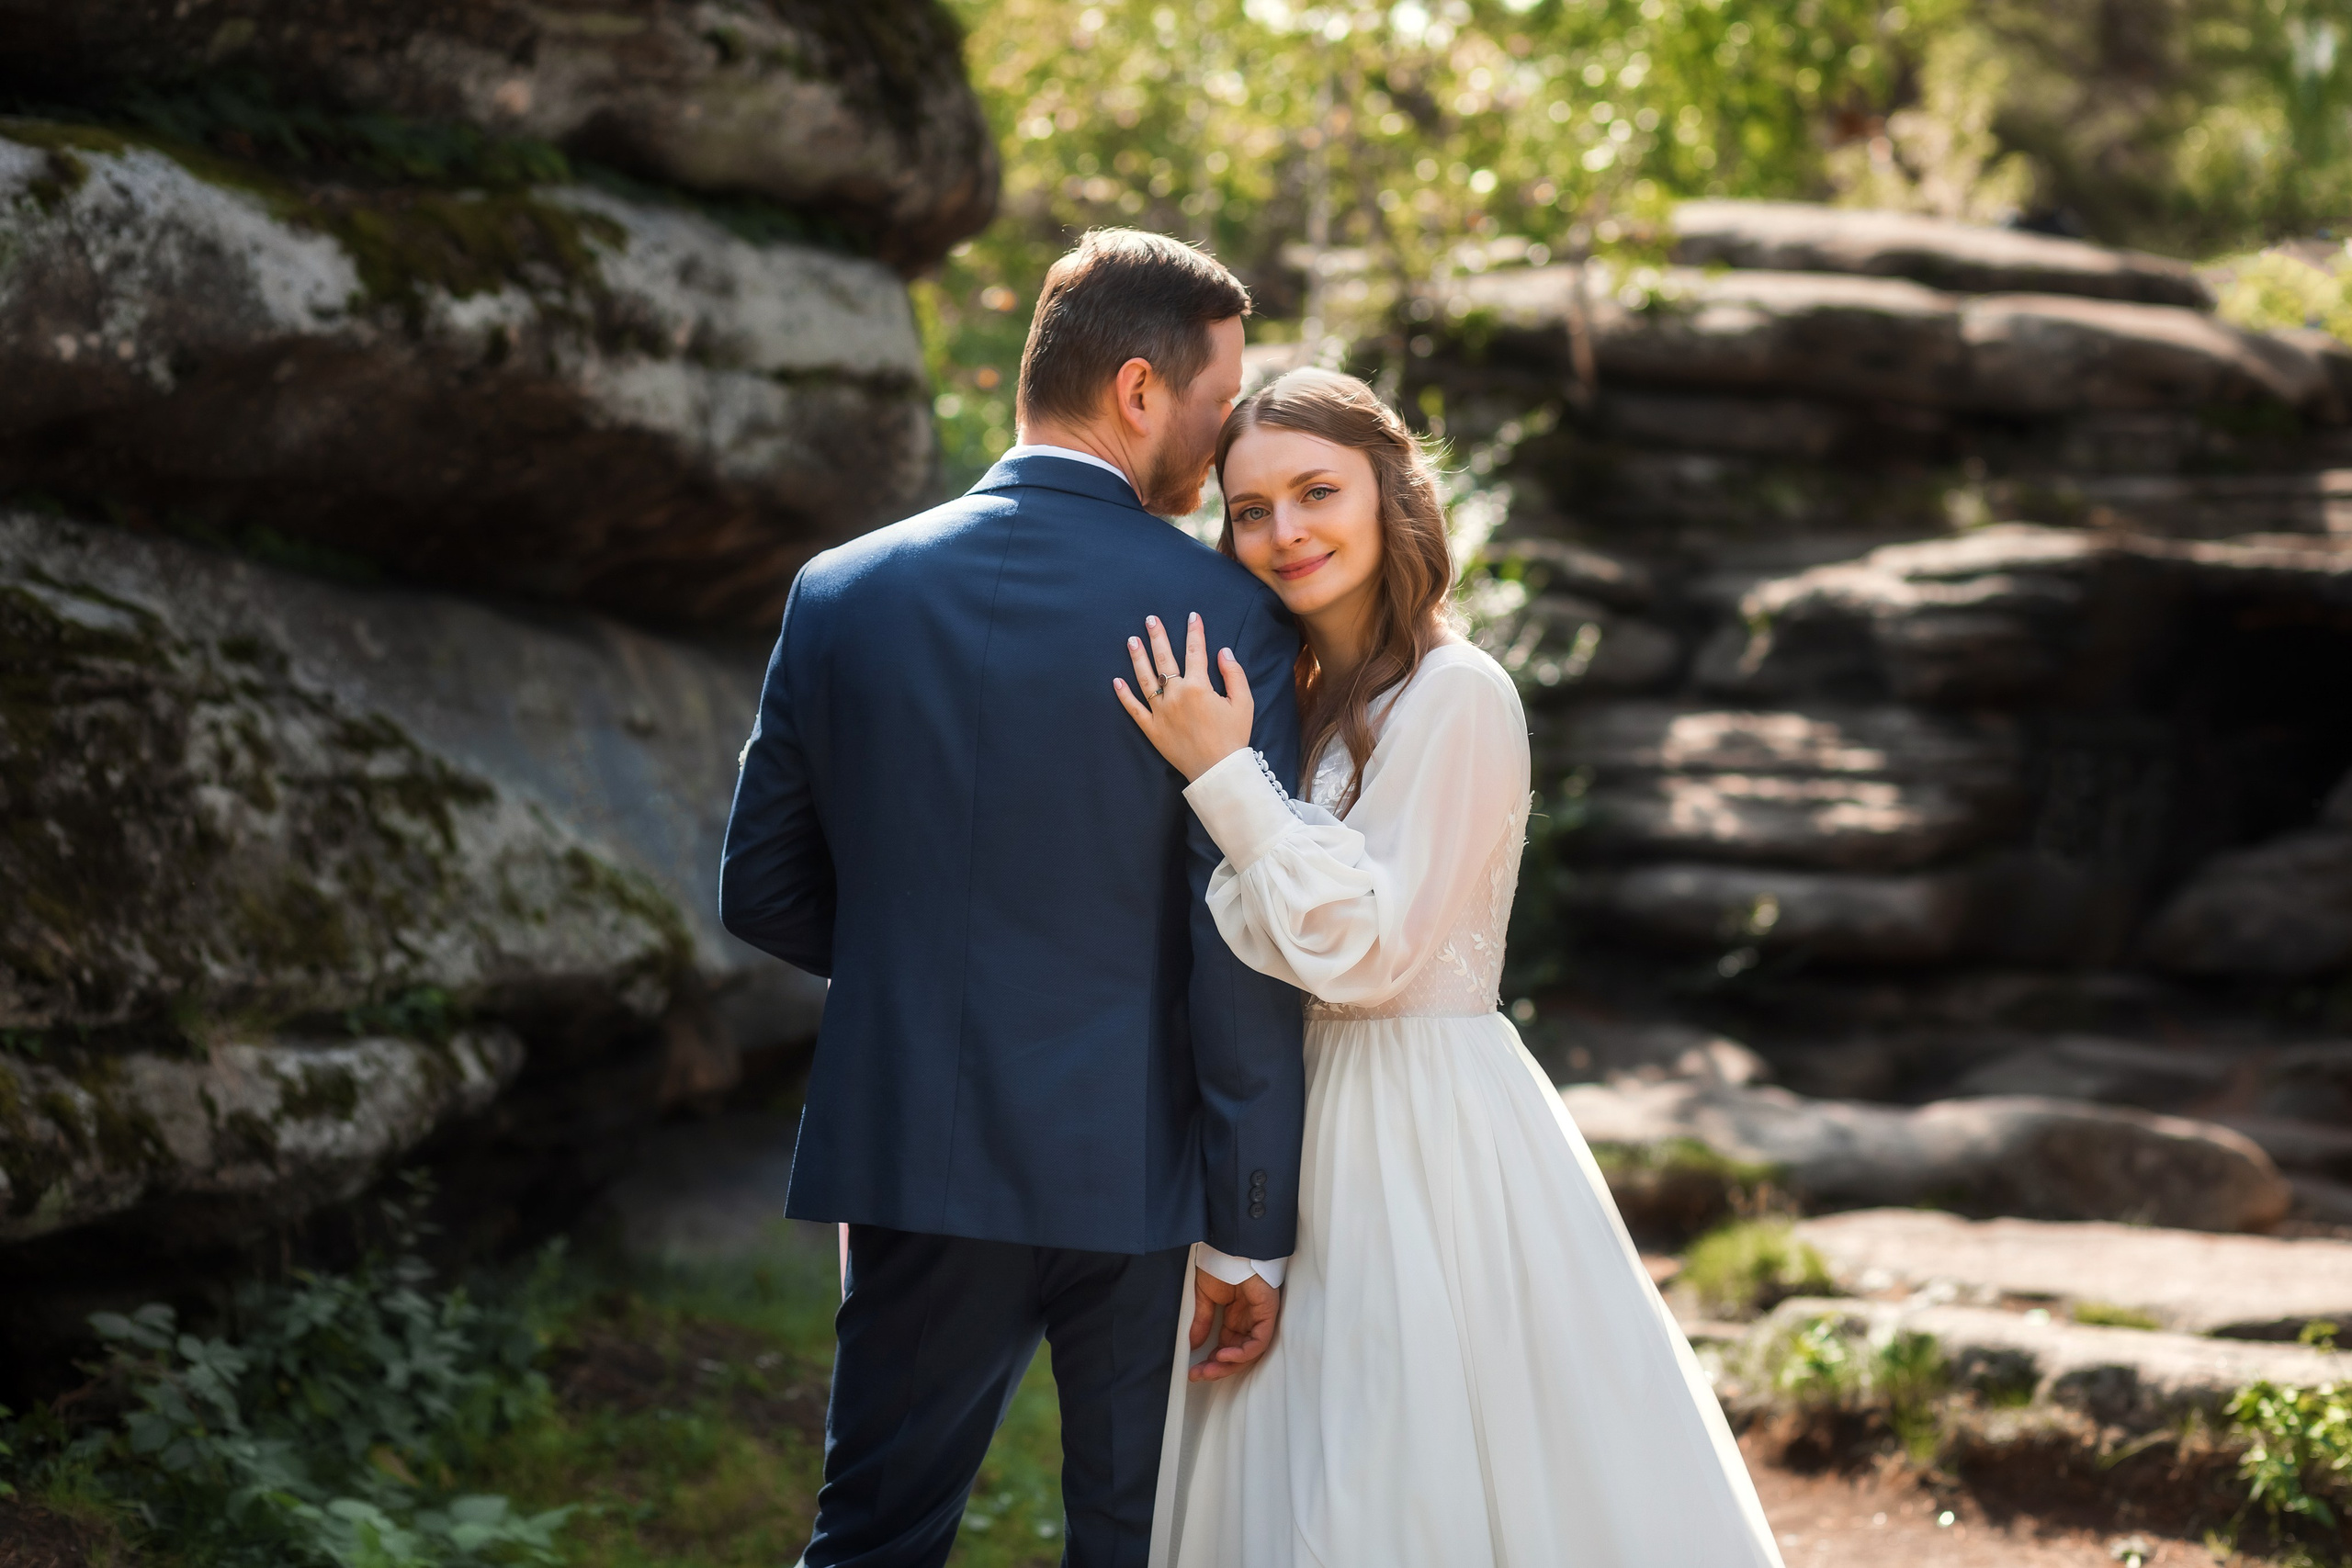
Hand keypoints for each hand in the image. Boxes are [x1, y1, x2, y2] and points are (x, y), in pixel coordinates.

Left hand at [1113, 613, 1254, 781]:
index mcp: (1199, 687)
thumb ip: (1234, 675)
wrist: (1218, 770)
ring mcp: (1161, 712)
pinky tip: (1116, 681)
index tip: (1192, 616)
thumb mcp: (1243, 703)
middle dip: (1157, 636)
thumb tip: (1223, 652)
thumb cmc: (1234, 737)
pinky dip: (1124, 695)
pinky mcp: (1152, 729)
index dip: (1194, 632)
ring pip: (1145, 679)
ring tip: (1131, 640)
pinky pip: (1134, 709)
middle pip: (1164, 659)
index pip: (1195, 651)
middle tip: (1150, 619)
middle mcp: (1176, 695)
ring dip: (1137, 658)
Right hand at [1187, 1268, 1279, 1382]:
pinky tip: (1224, 1355)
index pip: (1226, 1347)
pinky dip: (1243, 1352)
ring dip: (1228, 1364)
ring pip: (1249, 1352)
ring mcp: (1259, 1317)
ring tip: (1209, 1369)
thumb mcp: (1203, 1297)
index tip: (1192, 1370)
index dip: (1210, 1361)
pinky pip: (1259, 1341)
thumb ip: (1201, 1321)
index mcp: (1234, 1317)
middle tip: (1198, 1375)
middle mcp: (1247, 1320)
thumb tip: (1192, 1345)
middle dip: (1218, 1368)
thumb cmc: (1219, 1263)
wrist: (1230, 1245)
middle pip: (1237, 1354)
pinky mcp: (1268, 1313)